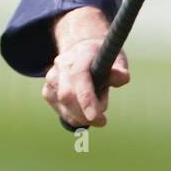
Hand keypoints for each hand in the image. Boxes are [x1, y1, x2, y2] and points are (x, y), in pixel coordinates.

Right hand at [43, 7, 129, 126]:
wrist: (82, 50)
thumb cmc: (102, 58)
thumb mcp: (117, 59)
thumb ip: (120, 71)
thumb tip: (122, 78)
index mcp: (81, 53)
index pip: (79, 76)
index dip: (86, 99)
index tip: (96, 118)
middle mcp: (62, 63)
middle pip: (67, 95)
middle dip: (84, 114)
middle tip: (102, 121)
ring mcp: (52, 76)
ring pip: (62, 105)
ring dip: (81, 116)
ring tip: (95, 107)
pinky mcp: (48, 89)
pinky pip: (60, 110)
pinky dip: (74, 117)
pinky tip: (84, 111)